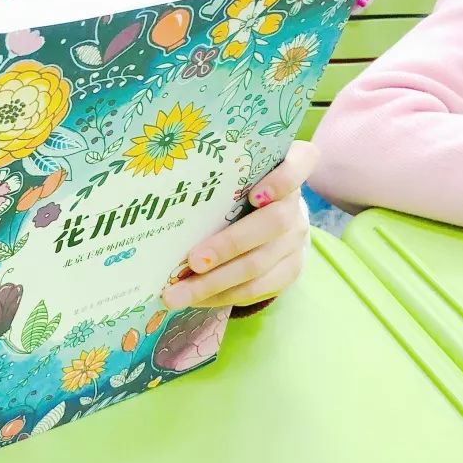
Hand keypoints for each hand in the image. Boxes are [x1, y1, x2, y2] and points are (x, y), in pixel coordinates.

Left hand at [163, 143, 315, 310]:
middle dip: (229, 245)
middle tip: (193, 262)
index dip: (282, 180)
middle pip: (272, 224)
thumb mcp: (234, 176)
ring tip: (177, 294)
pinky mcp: (291, 270)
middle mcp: (296, 205)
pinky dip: (223, 295)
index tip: (255, 195)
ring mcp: (296, 239)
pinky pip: (257, 289)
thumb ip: (217, 178)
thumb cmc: (239, 190)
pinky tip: (196, 299)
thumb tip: (161, 194)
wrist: (274, 222)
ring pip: (259, 264)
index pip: (300, 164)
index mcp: (288, 169)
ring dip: (214, 283)